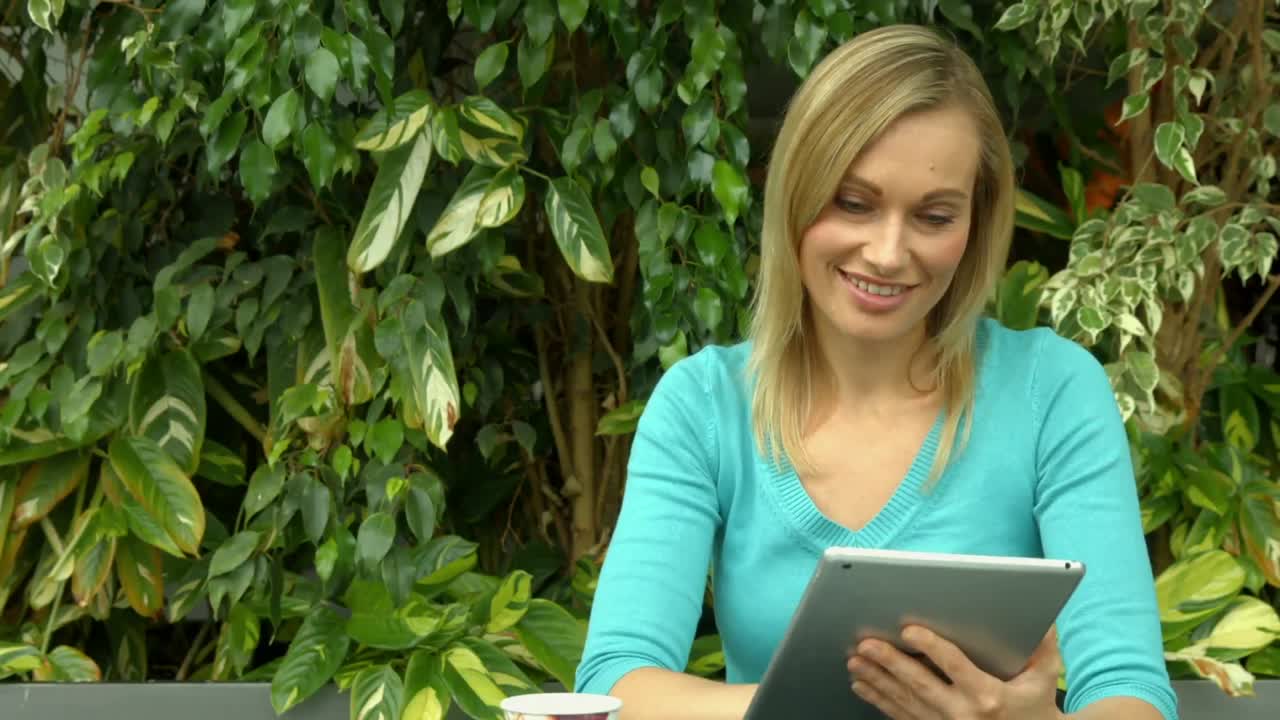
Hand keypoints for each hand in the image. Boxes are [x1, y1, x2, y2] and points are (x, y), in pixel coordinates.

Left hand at [845, 625, 1063, 719]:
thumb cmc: (1036, 708)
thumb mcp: (1044, 678)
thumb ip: (1042, 648)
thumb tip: (1041, 615)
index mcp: (989, 696)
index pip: (955, 667)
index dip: (931, 648)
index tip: (910, 630)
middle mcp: (963, 715)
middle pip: (920, 685)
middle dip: (890, 663)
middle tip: (865, 644)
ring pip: (904, 701)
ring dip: (877, 680)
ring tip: (855, 660)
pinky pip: (901, 716)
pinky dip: (878, 700)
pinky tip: (861, 685)